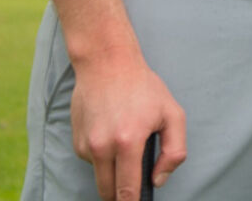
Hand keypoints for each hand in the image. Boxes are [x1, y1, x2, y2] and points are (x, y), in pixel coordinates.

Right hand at [69, 48, 187, 200]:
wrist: (106, 63)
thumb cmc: (143, 87)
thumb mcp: (172, 114)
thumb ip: (174, 152)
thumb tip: (158, 179)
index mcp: (128, 143)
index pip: (127, 192)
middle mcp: (102, 147)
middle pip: (108, 192)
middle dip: (121, 195)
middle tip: (135, 184)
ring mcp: (85, 145)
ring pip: (99, 177)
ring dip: (112, 172)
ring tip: (126, 145)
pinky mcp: (77, 141)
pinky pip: (92, 161)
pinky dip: (102, 157)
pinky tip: (111, 133)